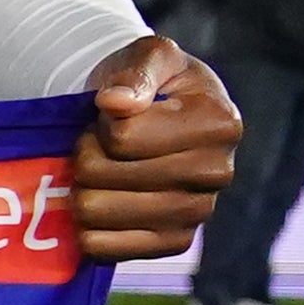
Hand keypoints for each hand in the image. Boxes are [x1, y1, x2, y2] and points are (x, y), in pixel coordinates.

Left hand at [67, 33, 235, 264]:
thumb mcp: (147, 55)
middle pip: (105, 176)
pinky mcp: (173, 243)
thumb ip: (136, 71)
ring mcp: (198, 213)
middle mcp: (218, 172)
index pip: (123, 137)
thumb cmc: (148, 82)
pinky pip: (105, 249)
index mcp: (220, 123)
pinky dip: (86, 228)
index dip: (103, 124)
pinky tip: (99, 203)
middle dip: (87, 156)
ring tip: (100, 170)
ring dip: (82, 188)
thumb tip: (116, 102)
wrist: (148, 118)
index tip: (114, 115)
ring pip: (98, 212)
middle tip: (98, 145)